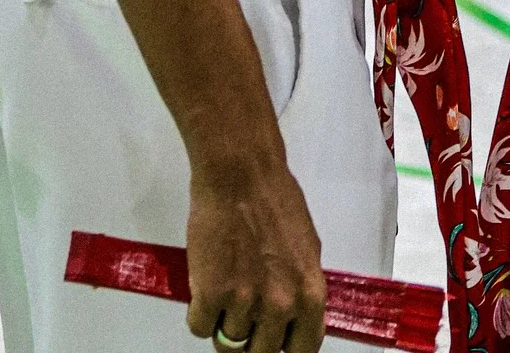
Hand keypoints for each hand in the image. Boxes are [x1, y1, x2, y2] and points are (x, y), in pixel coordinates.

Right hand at [185, 158, 327, 352]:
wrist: (240, 174)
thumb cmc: (273, 200)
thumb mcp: (304, 249)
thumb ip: (299, 288)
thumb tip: (292, 317)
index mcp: (310, 293)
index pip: (303, 349)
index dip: (284, 347)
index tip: (273, 341)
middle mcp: (281, 305)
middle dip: (250, 338)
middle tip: (242, 312)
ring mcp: (245, 304)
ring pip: (228, 342)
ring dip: (223, 321)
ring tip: (225, 286)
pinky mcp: (210, 297)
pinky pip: (200, 327)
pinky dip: (199, 311)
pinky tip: (206, 284)